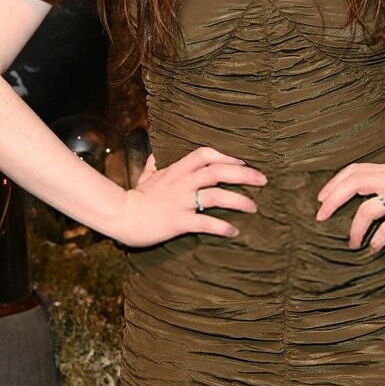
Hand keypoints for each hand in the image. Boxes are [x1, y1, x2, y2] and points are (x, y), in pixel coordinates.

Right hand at [119, 146, 265, 248]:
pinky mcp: (179, 222)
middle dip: (243, 174)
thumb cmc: (135, 197)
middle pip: (218, 172)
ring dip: (238, 200)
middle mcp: (182, 183)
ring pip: (216, 196)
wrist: (122, 217)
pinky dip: (222, 227)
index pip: (204, 154)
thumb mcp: (145, 176)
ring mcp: (181, 202)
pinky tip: (234, 232)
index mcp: (176, 170)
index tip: (242, 160)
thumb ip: (154, 164)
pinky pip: (205, 223)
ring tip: (254, 206)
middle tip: (263, 180)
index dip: (225, 155)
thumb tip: (157, 154)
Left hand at [315, 146, 384, 254]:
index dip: (333, 183)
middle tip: (320, 217)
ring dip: (355, 229)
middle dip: (332, 200)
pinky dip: (378, 240)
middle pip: (353, 184)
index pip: (353, 171)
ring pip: (367, 209)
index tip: (320, 199)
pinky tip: (373, 249)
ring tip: (352, 243)